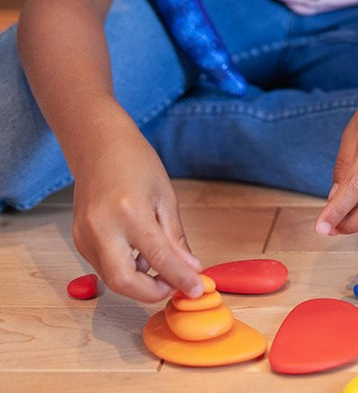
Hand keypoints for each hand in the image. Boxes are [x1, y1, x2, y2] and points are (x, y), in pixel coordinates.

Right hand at [70, 127, 202, 303]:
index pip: (159, 258)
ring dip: (138, 281)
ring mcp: (85, 236)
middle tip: (173, 285)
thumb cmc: (136, 163)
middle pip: (124, 282)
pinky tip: (139, 254)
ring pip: (112, 278)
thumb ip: (176, 237)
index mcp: (131, 213)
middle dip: (151, 293)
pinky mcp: (78, 240)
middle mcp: (103, 228)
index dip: (180, 278)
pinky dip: (124, 268)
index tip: (197, 289)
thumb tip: (191, 268)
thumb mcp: (166, 197)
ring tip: (160, 265)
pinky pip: (103, 266)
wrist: (99, 147)